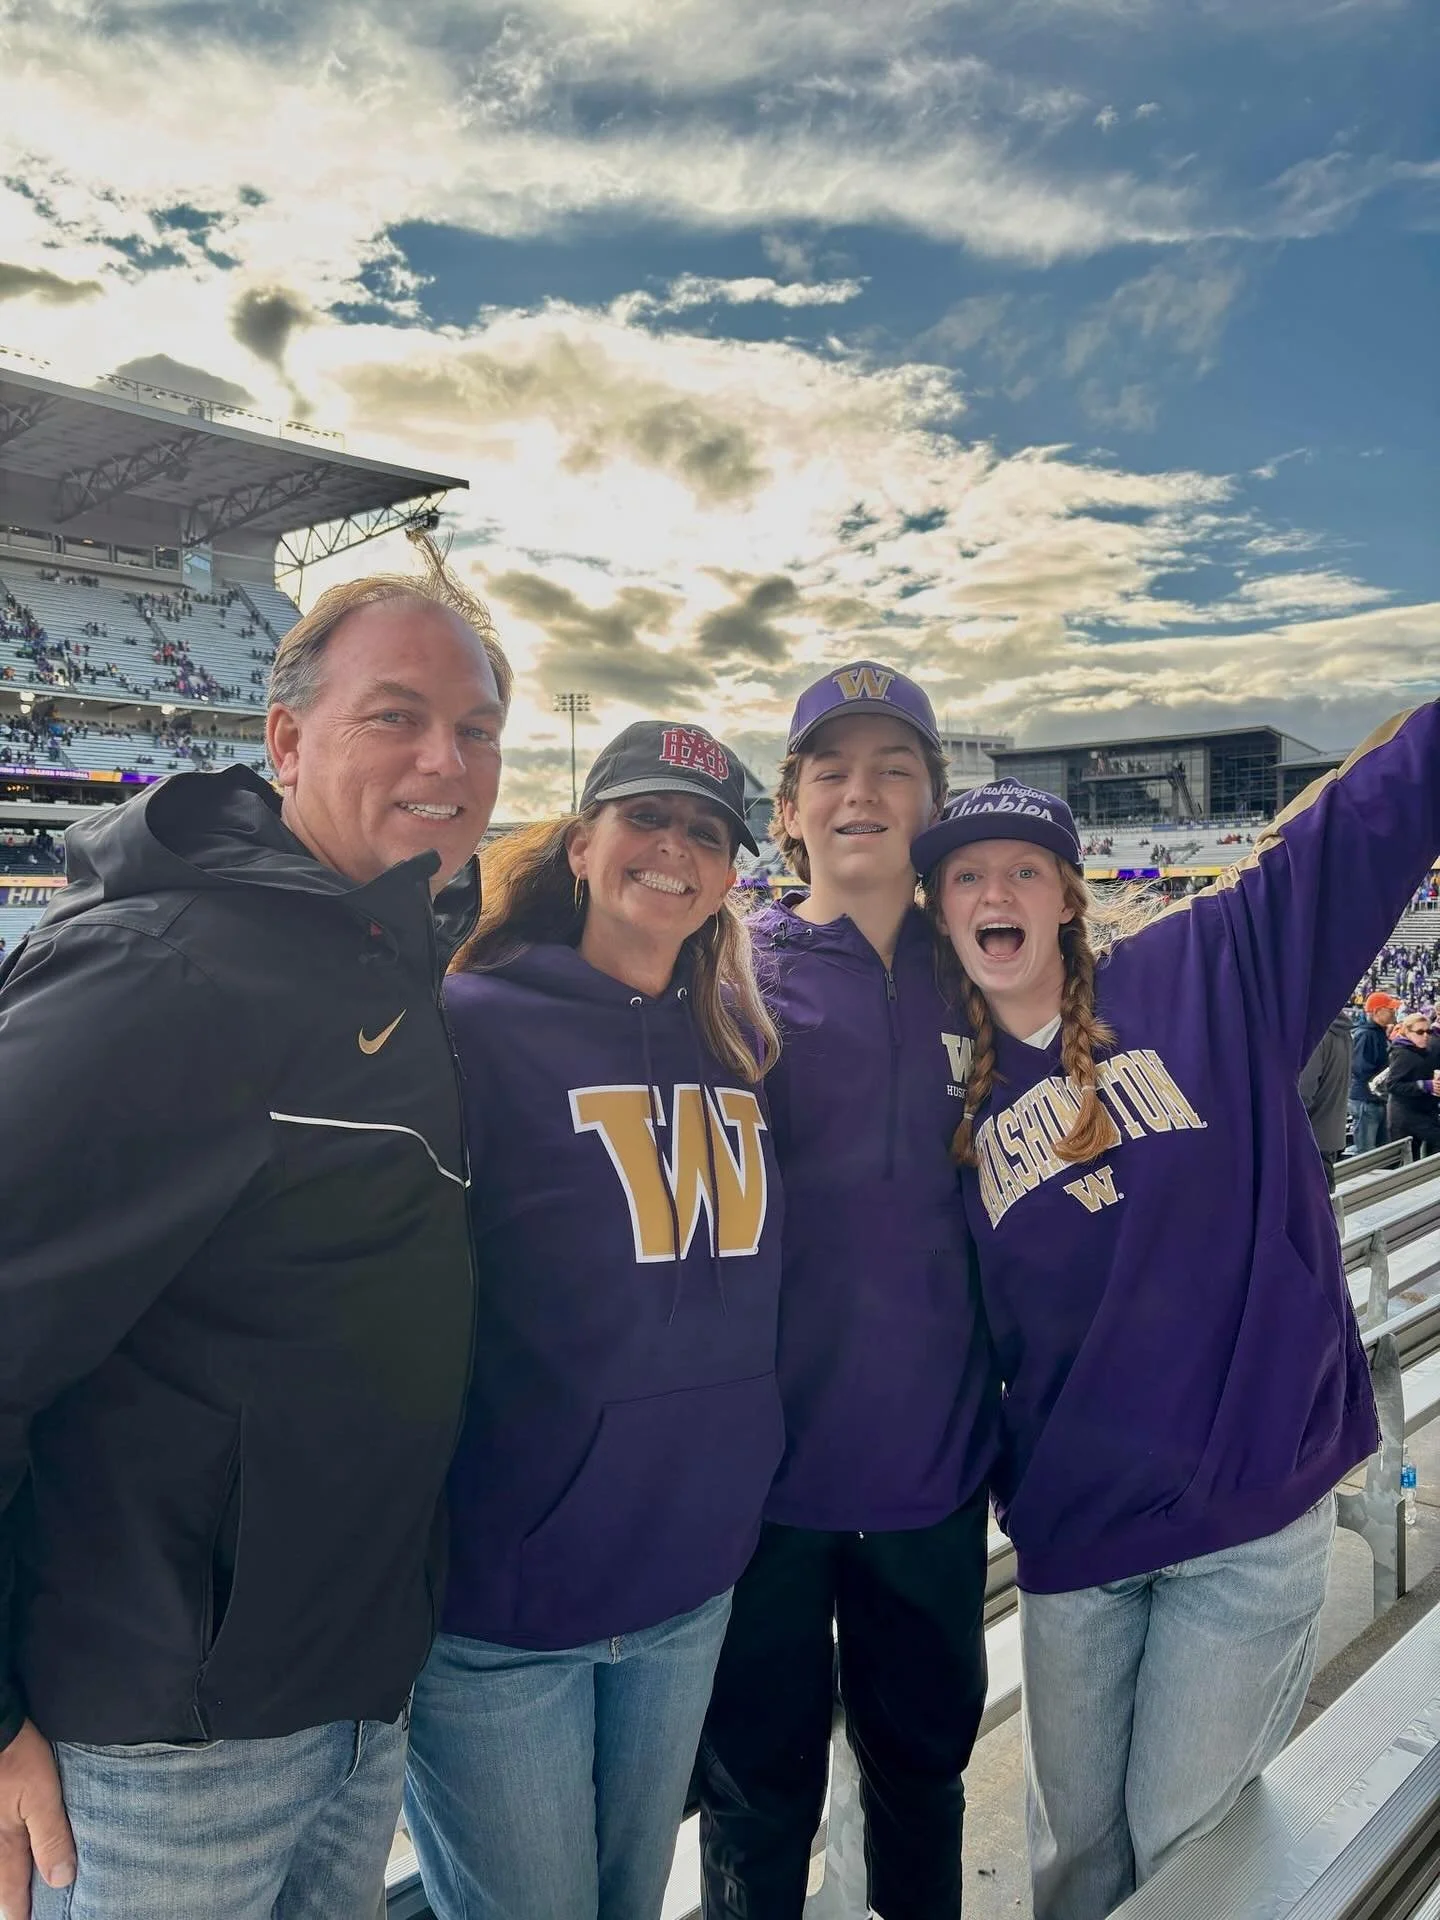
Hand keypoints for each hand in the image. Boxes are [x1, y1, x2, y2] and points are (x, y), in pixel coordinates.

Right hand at [0, 1722, 73, 1919]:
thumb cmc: (16, 1759)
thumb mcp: (42, 1795)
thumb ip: (51, 1836)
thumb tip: (61, 1880)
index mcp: (5, 1845)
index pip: (13, 1894)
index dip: (23, 1914)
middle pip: (1, 1885)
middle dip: (14, 1903)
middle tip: (26, 1916)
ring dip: (8, 1882)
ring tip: (18, 1898)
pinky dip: (5, 1862)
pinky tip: (11, 1859)